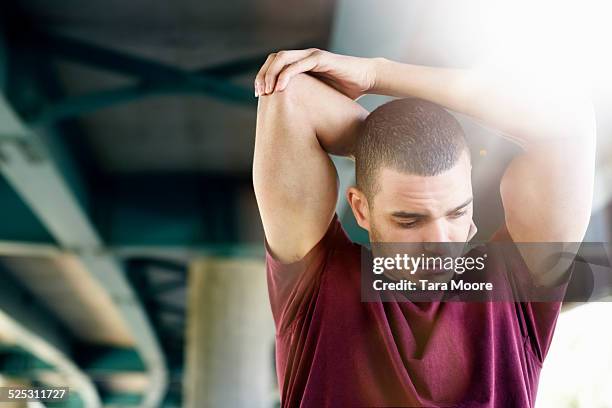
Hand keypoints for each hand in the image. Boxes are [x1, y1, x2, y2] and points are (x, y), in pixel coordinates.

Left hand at [254, 49, 378, 99]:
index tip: (259, 95)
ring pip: (282, 58)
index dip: (263, 77)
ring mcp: (312, 56)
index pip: (274, 64)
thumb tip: (292, 123)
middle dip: (262, 74)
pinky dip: (286, 75)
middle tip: (259, 93)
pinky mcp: (321, 59)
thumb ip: (305, 103)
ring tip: (267, 91)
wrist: (367, 79)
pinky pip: (298, 65)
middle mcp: (304, 56)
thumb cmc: (346, 92)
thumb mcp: (319, 99)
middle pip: (274, 58)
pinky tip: (279, 88)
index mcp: (302, 63)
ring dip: (271, 74)